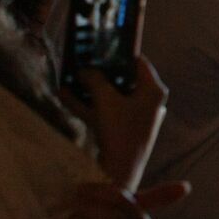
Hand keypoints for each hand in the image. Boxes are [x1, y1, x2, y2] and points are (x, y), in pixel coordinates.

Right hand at [66, 58, 167, 191]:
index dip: (119, 53)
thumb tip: (84, 70)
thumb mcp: (105, 99)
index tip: (101, 45)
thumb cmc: (119, 131)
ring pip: (110, 96)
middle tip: (83, 60)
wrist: (119, 172)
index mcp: (154, 91)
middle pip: (122, 79)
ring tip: (69, 76)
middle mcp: (149, 102)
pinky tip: (65, 96)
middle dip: (100, 72)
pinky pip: (105, 111)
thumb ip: (94, 79)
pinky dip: (88, 105)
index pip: (139, 62)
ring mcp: (136, 117)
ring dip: (89, 88)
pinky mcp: (123, 131)